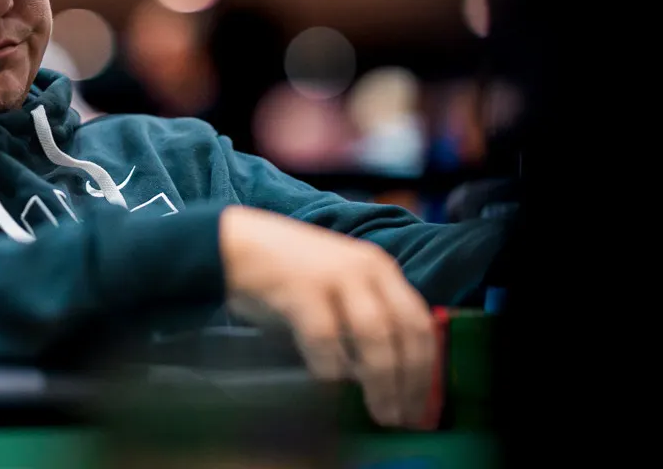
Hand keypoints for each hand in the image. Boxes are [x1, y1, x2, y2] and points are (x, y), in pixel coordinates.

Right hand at [219, 206, 436, 428]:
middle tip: (403, 418)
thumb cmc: (288, 274)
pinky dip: (332, 366)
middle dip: (409, 381)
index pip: (419, 322)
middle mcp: (365, 268)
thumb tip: (393, 376)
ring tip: (380, 412)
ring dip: (382, 382)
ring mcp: (334, 276)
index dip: (427, 367)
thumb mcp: (340, 286)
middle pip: (403, 331)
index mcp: (380, 268)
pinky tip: (329, 382)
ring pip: (375, 337)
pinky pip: (326, 339)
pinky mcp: (301, 289)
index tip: (423, 404)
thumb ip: (367, 316)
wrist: (236, 245)